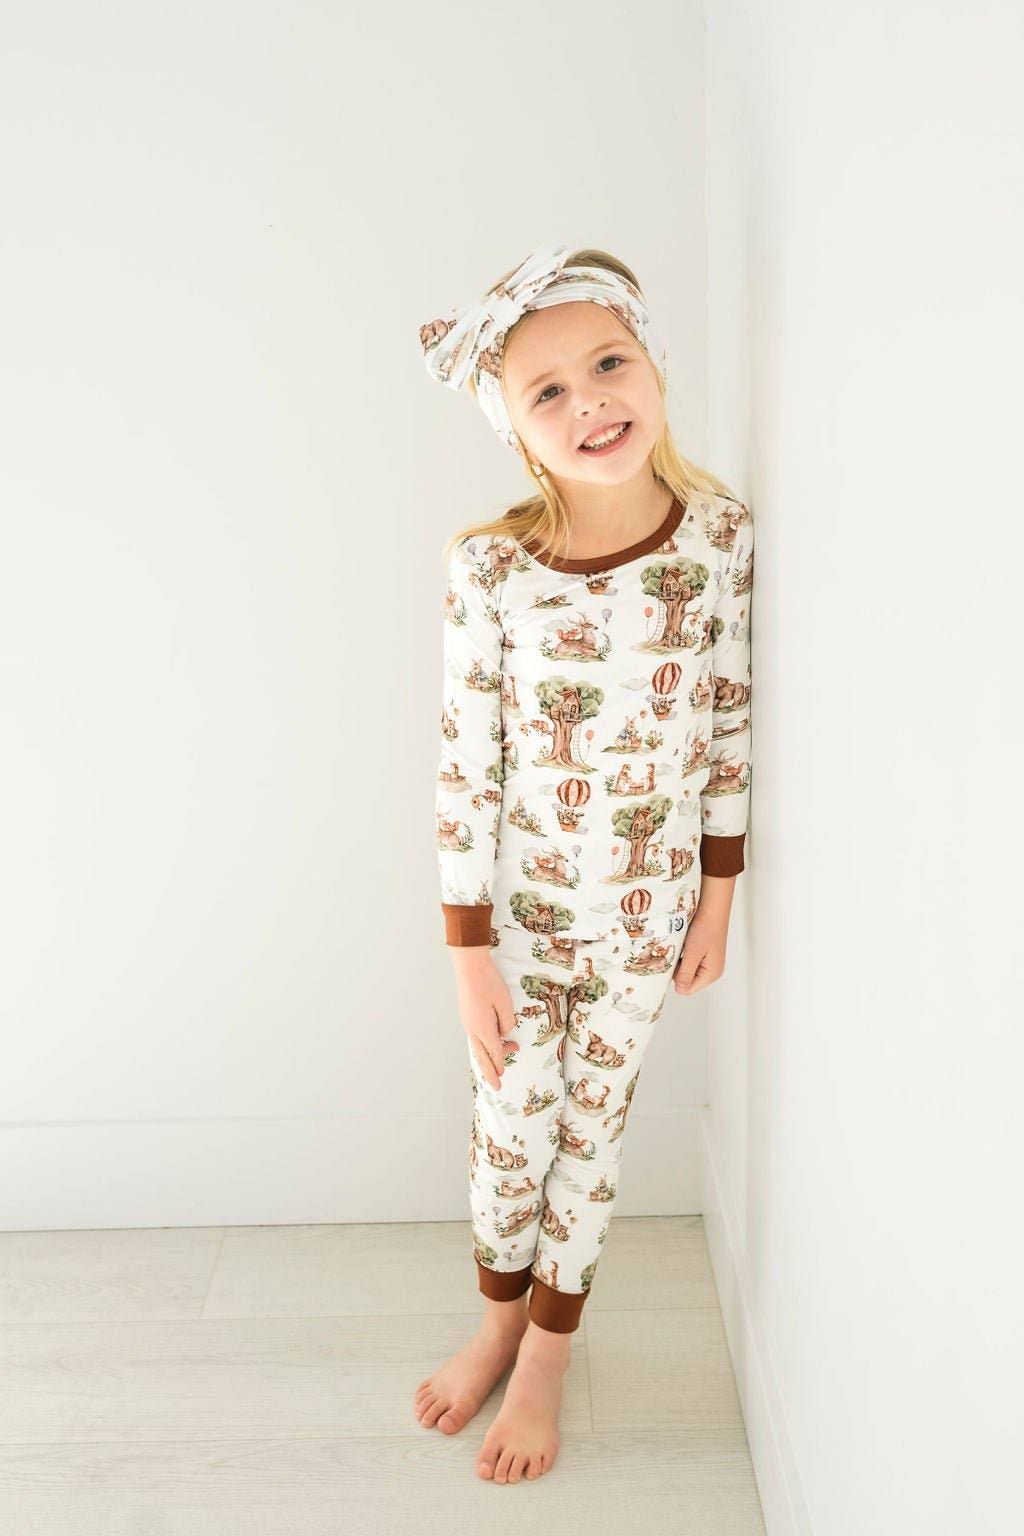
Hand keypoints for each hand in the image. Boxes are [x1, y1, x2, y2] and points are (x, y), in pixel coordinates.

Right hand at [448, 947, 518, 1088]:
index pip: (494, 1051)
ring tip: (500, 1066)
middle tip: (496, 1086)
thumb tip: (504, 1033)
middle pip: (482, 1056)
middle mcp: (473, 1028)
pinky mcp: (467, 1016)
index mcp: (483, 1027)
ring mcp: (468, 1022)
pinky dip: (482, 1047)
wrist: (469, 967)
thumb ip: (506, 1022)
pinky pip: (475, 1038)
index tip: (503, 1075)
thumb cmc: (488, 983)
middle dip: (489, 1072)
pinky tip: (489, 1047)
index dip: (500, 1063)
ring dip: (488, 1058)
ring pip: (478, 1047)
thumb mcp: (505, 1003)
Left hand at [673, 906, 728, 994]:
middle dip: (678, 969)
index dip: (676, 978)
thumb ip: (686, 974)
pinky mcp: (705, 954)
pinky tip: (685, 943)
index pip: (687, 989)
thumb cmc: (706, 928)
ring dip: (680, 960)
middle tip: (678, 952)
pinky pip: (689, 961)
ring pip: (686, 970)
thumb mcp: (693, 953)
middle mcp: (712, 971)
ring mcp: (709, 962)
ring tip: (683, 946)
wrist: (712, 908)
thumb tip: (680, 990)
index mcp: (712, 974)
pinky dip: (684, 954)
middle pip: (687, 981)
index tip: (672, 963)